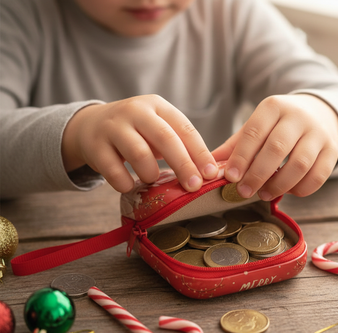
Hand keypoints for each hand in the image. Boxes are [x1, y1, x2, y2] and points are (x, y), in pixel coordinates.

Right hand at [62, 95, 218, 192]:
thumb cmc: (135, 132)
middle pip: (165, 138)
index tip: (212, 174)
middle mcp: (135, 111)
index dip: (201, 153)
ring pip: (140, 154)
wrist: (90, 125)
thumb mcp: (157, 129)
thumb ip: (179, 145)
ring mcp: (113, 127)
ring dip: (151, 174)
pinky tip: (129, 185)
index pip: (184, 128)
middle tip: (194, 186)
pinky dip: (126, 184)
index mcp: (157, 106)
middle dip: (183, 165)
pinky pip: (114, 172)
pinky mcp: (95, 146)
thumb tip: (208, 173)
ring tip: (152, 179)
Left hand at [212, 94, 337, 199]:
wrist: (319, 113)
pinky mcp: (332, 150)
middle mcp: (298, 117)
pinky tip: (288, 191)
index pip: (254, 132)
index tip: (230, 177)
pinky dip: (302, 188)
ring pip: (300, 163)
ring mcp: (318, 133)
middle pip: (276, 148)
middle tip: (244, 192)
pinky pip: (319, 175)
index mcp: (273, 107)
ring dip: (279, 184)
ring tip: (264, 194)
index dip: (241, 157)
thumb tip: (209, 170)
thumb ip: (234, 148)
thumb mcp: (257, 127)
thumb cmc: (278, 126)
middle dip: (257, 174)